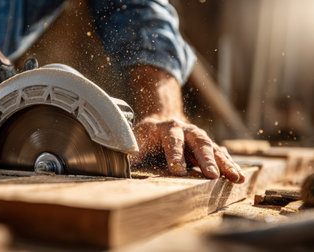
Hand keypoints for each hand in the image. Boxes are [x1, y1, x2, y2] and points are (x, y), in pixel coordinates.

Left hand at [128, 66, 243, 182]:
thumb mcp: (136, 139)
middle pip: (199, 143)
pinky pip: (221, 155)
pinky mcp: (208, 148)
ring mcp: (200, 139)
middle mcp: (188, 131)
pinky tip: (238, 176)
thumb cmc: (147, 135)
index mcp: (168, 128)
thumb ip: (131, 152)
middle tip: (213, 175)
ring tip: (237, 178)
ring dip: (226, 164)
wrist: (161, 120)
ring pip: (215, 150)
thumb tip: (119, 164)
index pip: (172, 141)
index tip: (177, 170)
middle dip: (206, 160)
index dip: (175, 155)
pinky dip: (230, 165)